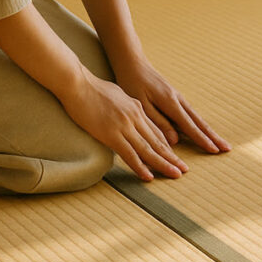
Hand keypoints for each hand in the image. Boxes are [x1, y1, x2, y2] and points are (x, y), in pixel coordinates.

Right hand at [61, 70, 190, 180]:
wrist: (78, 84)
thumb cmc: (92, 88)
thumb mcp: (117, 94)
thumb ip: (127, 107)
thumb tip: (132, 114)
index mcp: (136, 107)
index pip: (155, 130)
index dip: (166, 146)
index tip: (174, 157)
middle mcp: (134, 117)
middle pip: (157, 141)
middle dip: (171, 157)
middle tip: (183, 170)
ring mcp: (124, 126)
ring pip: (148, 149)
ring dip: (163, 164)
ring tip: (175, 174)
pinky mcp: (111, 134)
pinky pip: (129, 154)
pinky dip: (140, 167)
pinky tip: (149, 177)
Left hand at [112, 55, 231, 156]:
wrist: (133, 64)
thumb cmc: (133, 84)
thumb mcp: (141, 105)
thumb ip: (158, 122)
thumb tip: (175, 141)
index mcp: (170, 102)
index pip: (189, 125)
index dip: (202, 139)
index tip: (214, 150)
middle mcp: (178, 99)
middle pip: (198, 121)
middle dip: (213, 136)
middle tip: (227, 148)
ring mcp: (178, 97)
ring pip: (196, 117)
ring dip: (209, 130)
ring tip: (219, 142)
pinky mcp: (174, 97)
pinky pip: (190, 113)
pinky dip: (199, 123)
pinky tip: (203, 130)